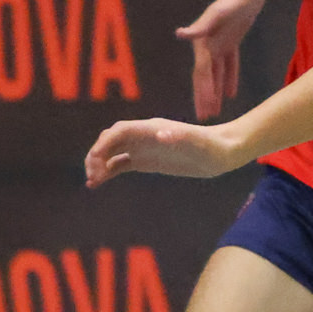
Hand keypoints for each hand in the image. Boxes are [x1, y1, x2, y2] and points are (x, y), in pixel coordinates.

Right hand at [86, 117, 243, 184]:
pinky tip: (97, 183)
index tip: (96, 161)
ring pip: (112, 152)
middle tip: (93, 176)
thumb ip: (178, 137)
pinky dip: (107, 172)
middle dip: (97, 155)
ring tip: (92, 182)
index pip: (119, 131)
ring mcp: (143, 148)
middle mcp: (143, 136)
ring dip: (98, 164)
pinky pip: (120, 164)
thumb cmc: (209, 146)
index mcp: (151, 128)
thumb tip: (160, 134)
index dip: (104, 144)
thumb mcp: (196, 143)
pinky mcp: (146, 161)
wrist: (220, 153)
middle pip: (110, 140)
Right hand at [176, 0, 266, 118]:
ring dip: (215, 92)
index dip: (203, 91)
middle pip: (205, 77)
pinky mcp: (230, 42)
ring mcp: (219, 45)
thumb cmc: (233, 1)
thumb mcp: (218, 13)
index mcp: (203, 43)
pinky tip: (230, 94)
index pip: (202, 72)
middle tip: (203, 118)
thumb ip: (200, 26)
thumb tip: (180, 34)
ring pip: (216, 74)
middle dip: (204, 97)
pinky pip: (229, 66)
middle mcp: (208, 46)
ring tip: (214, 112)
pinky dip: (229, 79)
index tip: (204, 110)